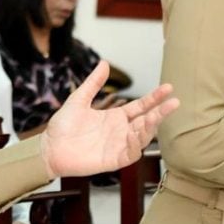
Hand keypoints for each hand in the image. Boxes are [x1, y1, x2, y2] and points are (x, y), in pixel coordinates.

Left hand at [41, 61, 177, 178]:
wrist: (49, 147)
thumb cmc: (63, 126)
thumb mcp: (79, 99)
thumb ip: (93, 83)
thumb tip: (104, 63)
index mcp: (115, 117)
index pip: (141, 106)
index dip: (154, 98)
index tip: (168, 88)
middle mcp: (121, 131)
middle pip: (147, 121)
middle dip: (161, 112)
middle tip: (174, 102)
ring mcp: (118, 146)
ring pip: (142, 137)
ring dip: (151, 127)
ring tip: (157, 116)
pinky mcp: (113, 160)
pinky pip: (130, 153)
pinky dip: (136, 145)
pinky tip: (136, 134)